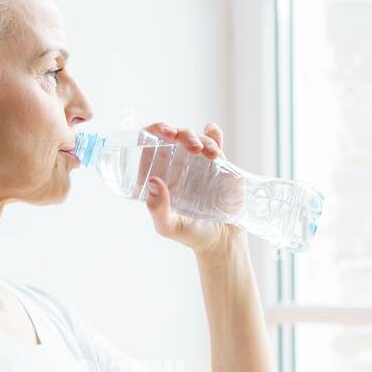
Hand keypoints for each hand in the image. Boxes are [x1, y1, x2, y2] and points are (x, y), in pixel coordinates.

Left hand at [142, 120, 246, 255]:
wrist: (221, 241)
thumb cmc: (190, 234)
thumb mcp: (168, 227)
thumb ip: (157, 210)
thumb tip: (154, 181)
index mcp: (158, 175)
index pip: (150, 144)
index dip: (154, 131)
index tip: (164, 132)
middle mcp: (176, 165)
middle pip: (174, 136)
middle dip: (181, 133)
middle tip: (189, 144)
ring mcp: (197, 163)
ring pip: (195, 138)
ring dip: (200, 138)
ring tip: (209, 153)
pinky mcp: (218, 165)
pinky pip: (214, 144)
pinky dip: (214, 135)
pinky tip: (212, 130)